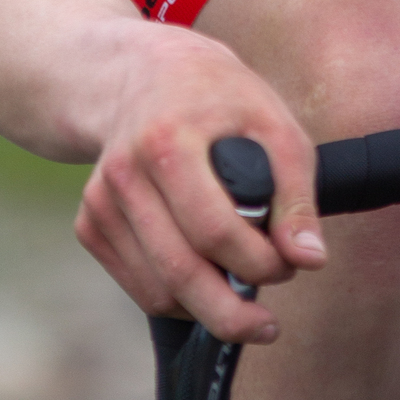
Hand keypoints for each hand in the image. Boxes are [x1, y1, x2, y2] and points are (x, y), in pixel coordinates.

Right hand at [74, 23, 327, 339]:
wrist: (144, 73)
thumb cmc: (219, 97)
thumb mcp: (273, 122)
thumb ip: (296, 194)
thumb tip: (309, 260)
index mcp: (168, 140)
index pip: (214, 231)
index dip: (259, 264)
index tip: (289, 267)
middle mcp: (124, 174)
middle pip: (179, 272)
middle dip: (230, 314)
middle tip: (266, 326)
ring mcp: (101, 201)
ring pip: (157, 290)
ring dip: (206, 306)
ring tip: (240, 285)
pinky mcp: (90, 223)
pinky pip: (139, 286)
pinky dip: (177, 294)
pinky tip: (204, 271)